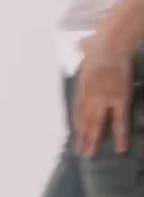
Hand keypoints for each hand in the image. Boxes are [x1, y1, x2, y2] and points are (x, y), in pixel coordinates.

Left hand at [74, 33, 133, 156]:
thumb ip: (84, 50)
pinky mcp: (119, 100)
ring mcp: (103, 99)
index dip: (78, 122)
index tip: (77, 133)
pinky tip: (120, 148)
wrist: (110, 44)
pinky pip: (119, 121)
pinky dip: (119, 136)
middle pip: (84, 120)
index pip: (78, 108)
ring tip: (91, 154)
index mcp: (83, 85)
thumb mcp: (87, 48)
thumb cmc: (100, 42)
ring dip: (93, 139)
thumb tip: (79, 45)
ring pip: (97, 124)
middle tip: (82, 152)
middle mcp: (90, 96)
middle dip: (83, 136)